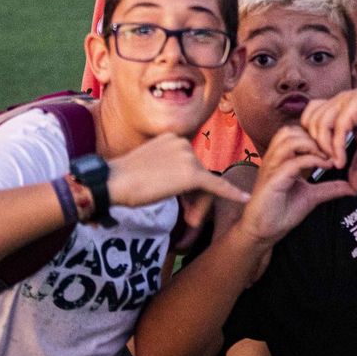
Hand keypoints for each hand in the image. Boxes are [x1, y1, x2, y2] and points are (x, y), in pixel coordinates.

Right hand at [106, 132, 249, 230]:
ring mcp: (188, 156)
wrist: (112, 182)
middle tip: (188, 217)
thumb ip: (167, 166)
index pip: (188, 162)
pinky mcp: (192, 174)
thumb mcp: (148, 163)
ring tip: (188, 219)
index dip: (185, 186)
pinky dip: (231, 192)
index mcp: (172, 136)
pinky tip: (244, 197)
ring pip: (201, 185)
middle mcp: (183, 141)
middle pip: (197, 173)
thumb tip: (175, 179)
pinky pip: (215, 185)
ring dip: (196, 203)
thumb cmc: (123, 178)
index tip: (182, 202)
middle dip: (193, 196)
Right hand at [236, 125, 353, 244]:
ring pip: (289, 139)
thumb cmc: (281, 213)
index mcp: (280, 159)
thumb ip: (330, 188)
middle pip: (291, 130)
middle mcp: (274, 159)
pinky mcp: (272, 181)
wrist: (263, 233)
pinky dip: (312, 160)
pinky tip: (325, 166)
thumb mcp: (312, 196)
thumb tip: (352, 187)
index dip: (315, 135)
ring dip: (312, 145)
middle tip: (332, 150)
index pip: (295, 132)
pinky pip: (292, 162)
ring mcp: (271, 168)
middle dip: (314, 136)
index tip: (334, 147)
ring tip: (327, 157)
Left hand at [299, 81, 356, 190]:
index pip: (308, 121)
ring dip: (325, 147)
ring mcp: (344, 101)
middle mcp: (336, 103)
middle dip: (315, 147)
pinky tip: (342, 159)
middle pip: (309, 123)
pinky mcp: (355, 103)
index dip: (311, 142)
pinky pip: (339, 126)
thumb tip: (354, 186)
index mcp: (335, 110)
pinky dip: (337, 146)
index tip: (321, 162)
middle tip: (326, 164)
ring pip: (320, 124)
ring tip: (335, 162)